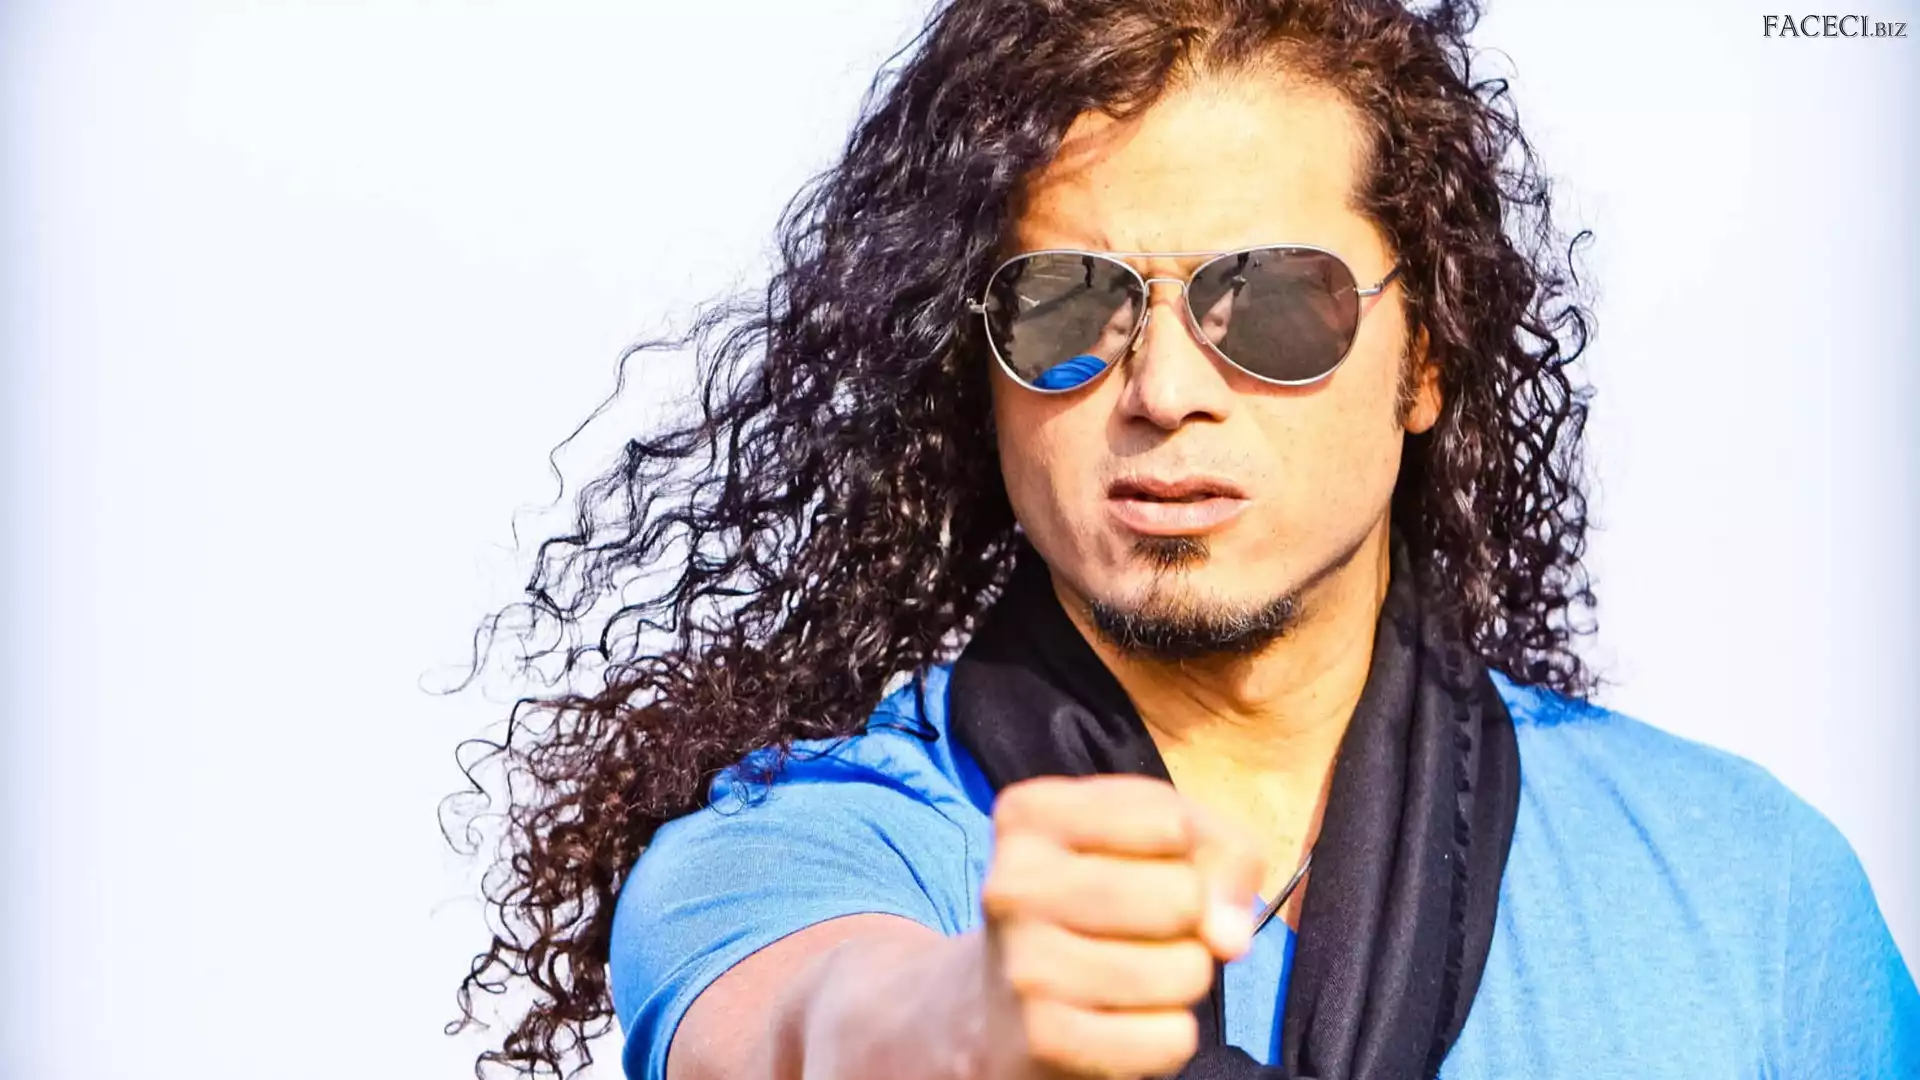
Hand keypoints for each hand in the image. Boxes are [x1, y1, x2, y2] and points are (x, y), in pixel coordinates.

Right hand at [973, 775, 1266, 1079]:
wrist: (998, 1008)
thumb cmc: (1094, 907)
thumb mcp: (1151, 846)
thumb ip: (1220, 852)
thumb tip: (1228, 936)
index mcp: (1030, 815)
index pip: (1170, 819)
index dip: (1188, 853)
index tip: (1149, 869)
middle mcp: (1013, 883)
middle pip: (1183, 896)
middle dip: (1191, 923)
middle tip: (1146, 933)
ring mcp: (1024, 965)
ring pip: (1186, 969)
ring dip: (1184, 980)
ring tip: (1136, 976)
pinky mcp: (1045, 1039)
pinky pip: (1171, 1037)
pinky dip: (1170, 1037)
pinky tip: (1125, 1023)